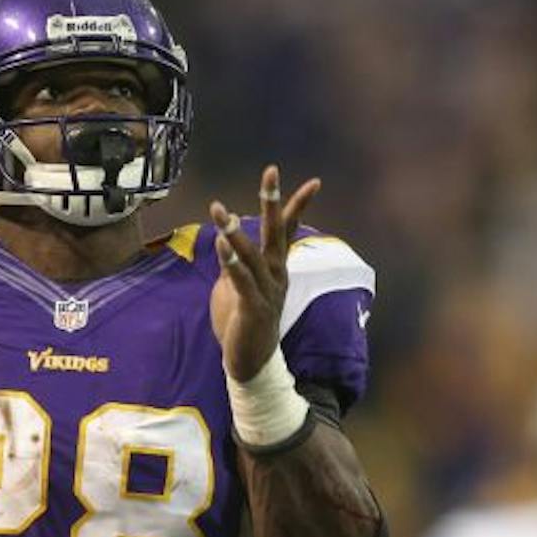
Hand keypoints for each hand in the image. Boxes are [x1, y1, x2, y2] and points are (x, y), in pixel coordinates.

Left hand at [209, 164, 321, 379]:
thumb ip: (233, 263)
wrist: (251, 365)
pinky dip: (232, 262)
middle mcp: (276, 276)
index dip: (298, 206)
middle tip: (271, 172)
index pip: (289, 231)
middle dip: (272, 202)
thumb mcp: (234, 288)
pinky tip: (221, 245)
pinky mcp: (253, 308)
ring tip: (221, 209)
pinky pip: (242, 281)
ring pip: (253, 255)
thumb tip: (227, 238)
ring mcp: (267, 292)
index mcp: (275, 269)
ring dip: (236, 232)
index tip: (314, 182)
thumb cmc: (243, 325)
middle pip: (276, 233)